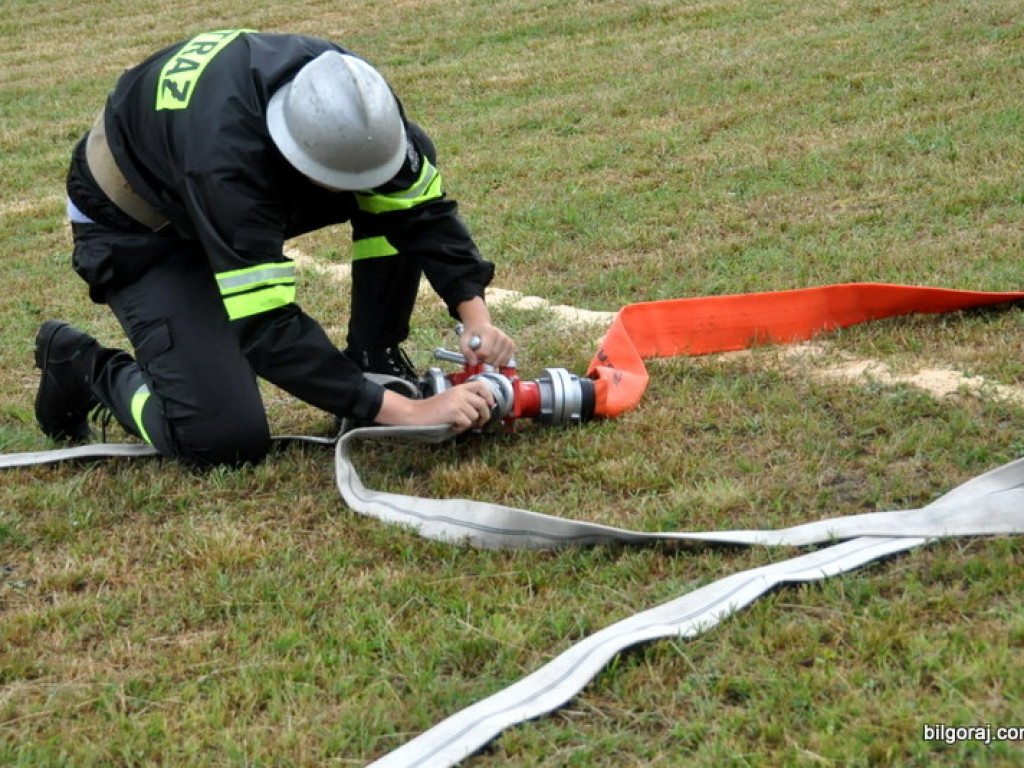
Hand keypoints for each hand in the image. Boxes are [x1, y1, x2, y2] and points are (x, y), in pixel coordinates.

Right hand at [376, 380, 495, 432]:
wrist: (417, 414)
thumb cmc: (433, 409)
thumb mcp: (450, 398)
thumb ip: (464, 400)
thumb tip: (482, 410)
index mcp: (459, 388)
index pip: (481, 385)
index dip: (489, 395)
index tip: (491, 404)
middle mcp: (460, 393)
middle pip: (482, 403)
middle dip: (485, 415)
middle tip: (481, 423)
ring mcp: (457, 402)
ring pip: (474, 416)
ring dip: (467, 423)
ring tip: (456, 422)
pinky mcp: (454, 412)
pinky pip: (466, 423)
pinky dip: (460, 428)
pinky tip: (451, 425)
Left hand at [455, 296, 515, 366]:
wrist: (481, 327)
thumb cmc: (472, 335)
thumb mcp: (464, 341)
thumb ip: (466, 352)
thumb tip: (474, 364)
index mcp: (490, 332)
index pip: (485, 352)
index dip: (477, 357)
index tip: (474, 353)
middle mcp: (501, 336)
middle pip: (492, 358)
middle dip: (483, 361)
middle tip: (479, 355)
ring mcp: (508, 341)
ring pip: (500, 361)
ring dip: (491, 363)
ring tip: (485, 355)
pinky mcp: (512, 346)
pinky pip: (506, 361)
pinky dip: (498, 362)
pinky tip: (493, 356)